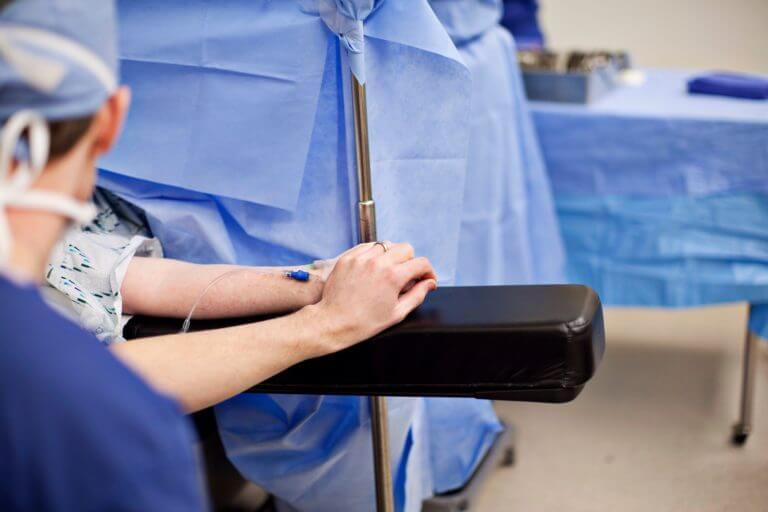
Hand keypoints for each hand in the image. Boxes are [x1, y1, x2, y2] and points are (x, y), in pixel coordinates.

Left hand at [310, 242, 436, 353]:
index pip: (421, 263)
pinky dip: (374, 254)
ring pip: (386, 245)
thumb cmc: (365, 322)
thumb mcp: (397, 313)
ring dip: (391, 256)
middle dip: (411, 261)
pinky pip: (368, 247)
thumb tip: (430, 283)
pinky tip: (372, 268)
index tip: (426, 279)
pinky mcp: (348, 257)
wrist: (334, 322)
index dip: (428, 272)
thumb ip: (418, 294)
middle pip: (406, 248)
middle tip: (406, 276)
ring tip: (387, 272)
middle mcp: (378, 262)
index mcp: (393, 276)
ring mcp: (361, 258)